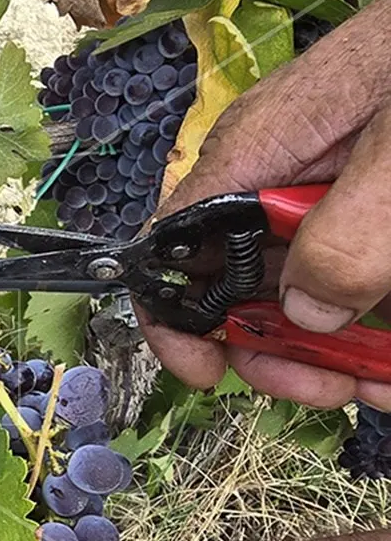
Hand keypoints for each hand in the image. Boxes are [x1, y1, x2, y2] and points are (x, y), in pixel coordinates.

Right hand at [142, 2, 390, 409]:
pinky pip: (355, 270)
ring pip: (305, 288)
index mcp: (255, 154)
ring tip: (386, 376)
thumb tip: (308, 313)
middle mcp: (273, 176)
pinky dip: (377, 320)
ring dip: (340, 345)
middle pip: (240, 284)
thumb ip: (352, 232)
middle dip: (278, 347)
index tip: (210, 373)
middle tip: (336, 386)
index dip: (174, 320)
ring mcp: (322, 190)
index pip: (171, 246)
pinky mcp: (367, 200)